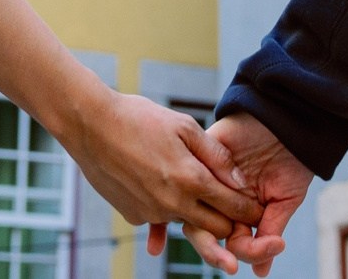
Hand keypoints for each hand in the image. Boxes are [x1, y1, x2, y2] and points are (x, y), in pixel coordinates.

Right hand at [61, 91, 259, 272]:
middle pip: (215, 228)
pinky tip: (156, 180)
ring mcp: (150, 213)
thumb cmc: (139, 119)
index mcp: (190, 180)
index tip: (256, 208)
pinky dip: (165, 206)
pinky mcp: (132, 216)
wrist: (90, 125)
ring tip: (186, 182)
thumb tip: (240, 180)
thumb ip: (216, 155)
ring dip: (195, 211)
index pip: (233, 208)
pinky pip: (159, 218)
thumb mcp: (184, 126)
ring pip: (187, 222)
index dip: (249, 210)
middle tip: (231, 205)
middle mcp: (172, 204)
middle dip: (227, 220)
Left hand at [205, 113, 312, 277]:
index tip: (266, 251)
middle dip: (213, 252)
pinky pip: (189, 172)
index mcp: (237, 213)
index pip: (229, 242)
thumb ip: (268, 234)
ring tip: (219, 238)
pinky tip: (205, 201)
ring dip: (200, 229)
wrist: (294, 123)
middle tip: (229, 265)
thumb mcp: (284, 202)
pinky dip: (191, 189)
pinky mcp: (204, 152)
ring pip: (192, 208)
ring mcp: (209, 176)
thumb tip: (260, 273)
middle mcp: (219, 198)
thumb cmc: (292, 162)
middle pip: (204, 231)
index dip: (245, 253)